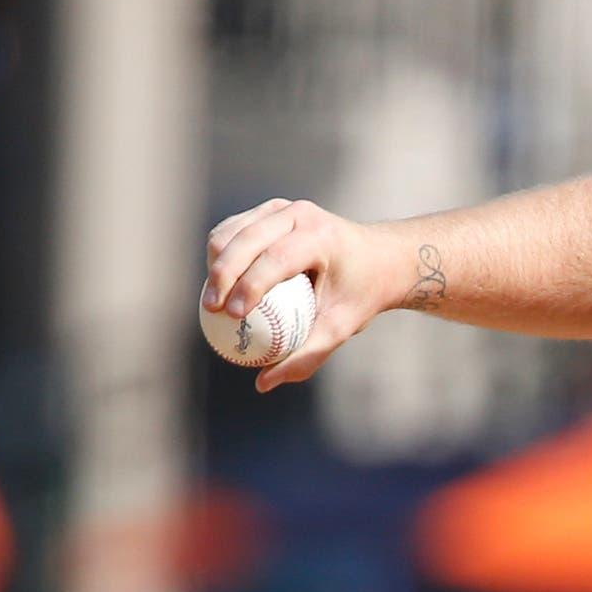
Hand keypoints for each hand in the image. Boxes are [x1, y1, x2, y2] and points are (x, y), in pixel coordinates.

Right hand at [200, 199, 414, 393]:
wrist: (379, 258)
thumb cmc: (360, 295)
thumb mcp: (341, 328)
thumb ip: (306, 356)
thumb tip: (264, 383)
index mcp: (320, 236)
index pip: (276, 258)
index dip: (249, 286)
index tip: (233, 317)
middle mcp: (299, 214)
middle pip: (245, 239)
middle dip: (221, 275)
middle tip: (211, 311)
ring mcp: (282, 208)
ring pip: (231, 231)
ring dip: (215, 265)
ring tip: (213, 302)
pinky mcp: (270, 211)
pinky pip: (233, 231)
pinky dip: (221, 257)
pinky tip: (220, 287)